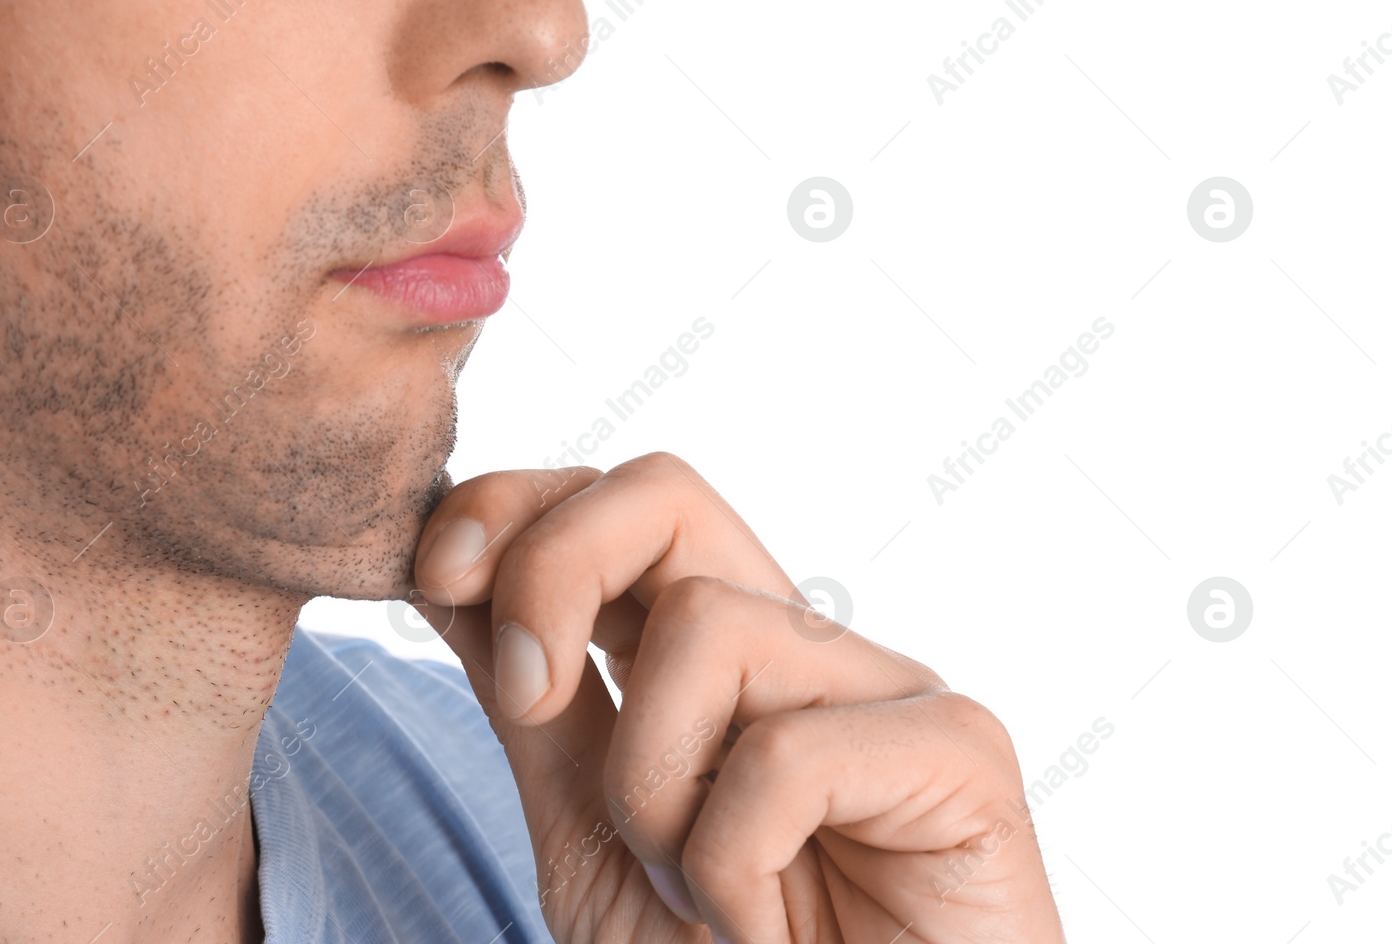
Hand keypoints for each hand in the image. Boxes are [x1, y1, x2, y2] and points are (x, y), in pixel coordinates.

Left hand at [409, 453, 1065, 943]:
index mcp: (712, 662)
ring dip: (651, 787)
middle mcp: (800, 650)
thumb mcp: (586, 836)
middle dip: (552, 570)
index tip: (432, 577)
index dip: (513, 504)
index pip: (613, 503)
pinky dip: (733, 866)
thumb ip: (534, 703)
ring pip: (707, 623)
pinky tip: (763, 933)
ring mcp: (887, 690)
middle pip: (665, 492)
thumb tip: (449, 571)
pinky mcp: (960, 752)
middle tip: (528, 700)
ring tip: (697, 894)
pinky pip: (785, 752)